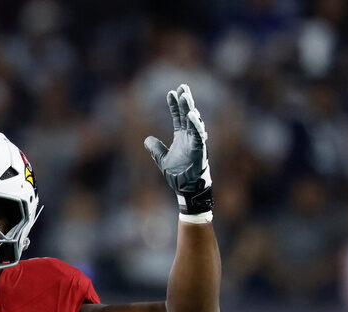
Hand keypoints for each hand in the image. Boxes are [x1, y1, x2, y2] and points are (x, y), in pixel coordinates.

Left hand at [143, 84, 213, 216]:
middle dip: (185, 100)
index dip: (174, 105)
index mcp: (181, 137)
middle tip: (183, 86)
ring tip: (186, 96)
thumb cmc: (178, 174)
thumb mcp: (162, 159)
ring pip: (194, 122)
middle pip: (187, 114)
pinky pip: (199, 135)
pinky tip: (191, 115)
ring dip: (190, 109)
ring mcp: (196, 142)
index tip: (171, 92)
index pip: (178, 117)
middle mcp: (190, 137)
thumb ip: (156, 148)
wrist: (185, 188)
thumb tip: (146, 140)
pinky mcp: (200, 149)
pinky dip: (196, 125)